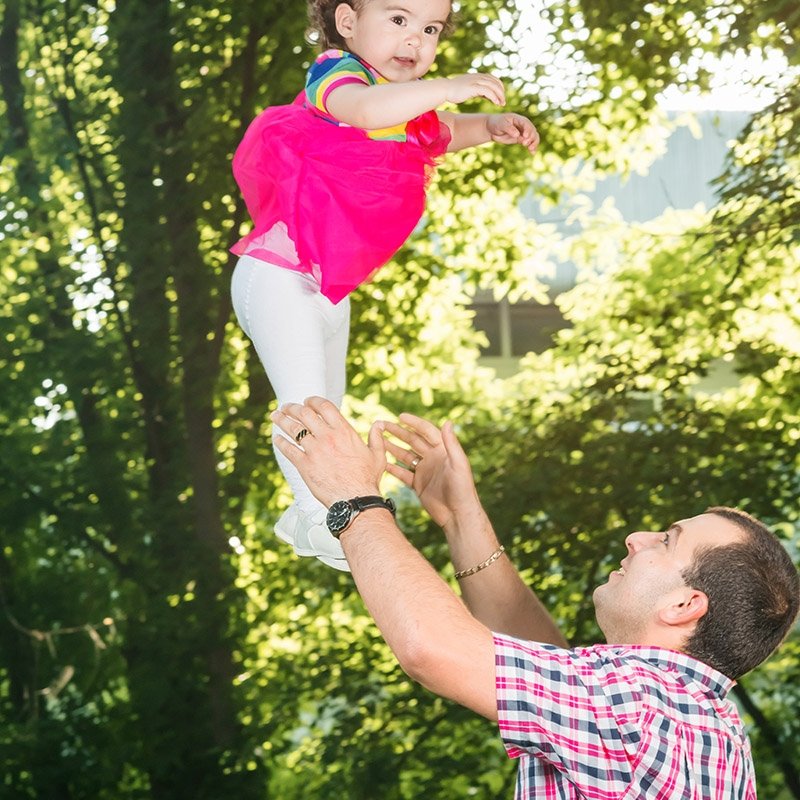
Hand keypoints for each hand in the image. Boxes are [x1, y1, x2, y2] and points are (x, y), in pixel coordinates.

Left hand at [271, 397, 385, 507]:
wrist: (355, 499)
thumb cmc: (367, 479)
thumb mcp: (377, 455)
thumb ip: (376, 438)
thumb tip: (379, 424)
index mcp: (344, 431)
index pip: (324, 407)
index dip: (313, 401)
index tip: (306, 401)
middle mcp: (327, 437)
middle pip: (304, 414)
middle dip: (292, 408)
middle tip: (286, 407)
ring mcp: (314, 450)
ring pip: (293, 429)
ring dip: (282, 420)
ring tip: (275, 416)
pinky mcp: (305, 465)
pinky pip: (288, 450)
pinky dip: (280, 442)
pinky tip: (276, 438)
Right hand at [380, 413, 480, 529]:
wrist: (457, 515)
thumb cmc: (462, 489)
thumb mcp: (458, 464)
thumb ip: (452, 443)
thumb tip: (448, 421)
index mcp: (443, 450)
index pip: (426, 431)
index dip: (414, 423)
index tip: (400, 416)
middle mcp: (433, 458)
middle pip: (412, 441)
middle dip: (397, 432)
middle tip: (382, 425)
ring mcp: (424, 471)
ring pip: (405, 455)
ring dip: (392, 448)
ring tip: (377, 440)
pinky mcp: (418, 484)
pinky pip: (402, 473)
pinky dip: (392, 468)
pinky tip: (380, 463)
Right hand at [444, 73, 504, 106]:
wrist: (445, 89)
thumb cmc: (455, 91)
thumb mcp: (469, 89)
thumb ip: (478, 90)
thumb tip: (485, 94)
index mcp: (477, 76)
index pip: (493, 79)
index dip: (499, 86)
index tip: (500, 96)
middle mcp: (478, 77)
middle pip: (495, 82)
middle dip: (501, 92)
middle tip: (503, 101)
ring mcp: (476, 81)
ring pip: (493, 86)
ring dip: (499, 95)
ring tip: (501, 103)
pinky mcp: (473, 87)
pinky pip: (487, 91)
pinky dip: (493, 97)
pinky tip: (496, 102)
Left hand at [487, 113, 538, 152]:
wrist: (492, 129)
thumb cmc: (496, 123)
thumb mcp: (501, 124)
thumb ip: (509, 129)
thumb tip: (517, 135)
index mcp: (519, 119)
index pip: (526, 124)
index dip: (527, 130)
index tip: (525, 136)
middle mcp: (524, 125)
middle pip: (532, 131)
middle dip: (530, 137)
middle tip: (524, 144)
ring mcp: (523, 133)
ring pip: (533, 137)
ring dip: (534, 143)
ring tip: (530, 149)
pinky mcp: (522, 139)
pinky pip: (530, 143)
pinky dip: (532, 148)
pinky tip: (532, 153)